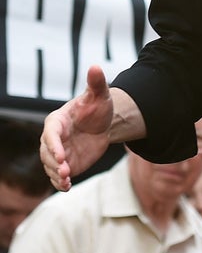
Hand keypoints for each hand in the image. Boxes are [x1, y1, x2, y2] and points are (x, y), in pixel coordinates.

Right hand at [39, 65, 113, 190]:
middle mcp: (54, 139)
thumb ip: (96, 83)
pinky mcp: (66, 164)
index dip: (53, 144)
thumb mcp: (99, 95)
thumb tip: (95, 66)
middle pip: (46, 153)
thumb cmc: (98, 107)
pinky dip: (60, 182)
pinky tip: (67, 186)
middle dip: (54, 163)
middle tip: (66, 171)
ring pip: (50, 166)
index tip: (61, 154)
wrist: (104, 123)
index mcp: (57, 121)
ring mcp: (59, 153)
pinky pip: (58, 176)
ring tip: (67, 180)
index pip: (50, 134)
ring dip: (56, 175)